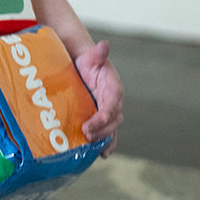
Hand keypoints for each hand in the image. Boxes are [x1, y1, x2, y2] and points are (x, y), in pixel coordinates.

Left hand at [75, 41, 123, 155]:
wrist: (85, 66)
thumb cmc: (88, 61)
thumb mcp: (91, 57)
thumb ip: (98, 54)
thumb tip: (104, 45)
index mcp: (113, 88)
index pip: (112, 104)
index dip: (104, 115)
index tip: (93, 122)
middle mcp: (114, 101)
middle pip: (112, 119)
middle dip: (101, 128)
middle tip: (86, 134)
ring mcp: (109, 111)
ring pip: (111, 128)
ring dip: (103, 138)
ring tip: (93, 146)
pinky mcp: (102, 118)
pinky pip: (108, 133)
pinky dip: (107, 144)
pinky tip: (103, 154)